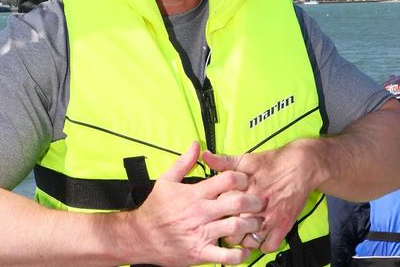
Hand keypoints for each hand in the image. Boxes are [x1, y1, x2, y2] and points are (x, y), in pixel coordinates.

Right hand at [129, 142, 263, 265]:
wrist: (141, 237)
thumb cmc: (155, 210)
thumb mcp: (166, 180)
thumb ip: (184, 162)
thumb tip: (196, 145)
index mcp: (195, 194)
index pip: (226, 180)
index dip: (241, 178)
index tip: (246, 180)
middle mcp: (201, 213)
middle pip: (237, 203)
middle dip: (253, 201)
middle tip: (259, 202)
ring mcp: (202, 234)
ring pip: (235, 227)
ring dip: (250, 225)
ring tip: (255, 224)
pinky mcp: (200, 253)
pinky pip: (226, 256)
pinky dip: (240, 254)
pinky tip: (244, 248)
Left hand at [203, 140, 321, 253]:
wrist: (302, 166)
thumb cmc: (272, 162)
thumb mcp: (246, 159)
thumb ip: (223, 161)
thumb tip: (205, 156)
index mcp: (244, 189)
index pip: (220, 207)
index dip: (215, 210)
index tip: (215, 211)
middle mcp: (256, 205)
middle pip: (232, 227)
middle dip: (226, 228)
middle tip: (225, 225)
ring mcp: (270, 217)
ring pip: (249, 240)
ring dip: (242, 239)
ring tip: (240, 232)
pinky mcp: (284, 225)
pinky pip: (269, 245)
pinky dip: (261, 245)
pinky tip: (257, 237)